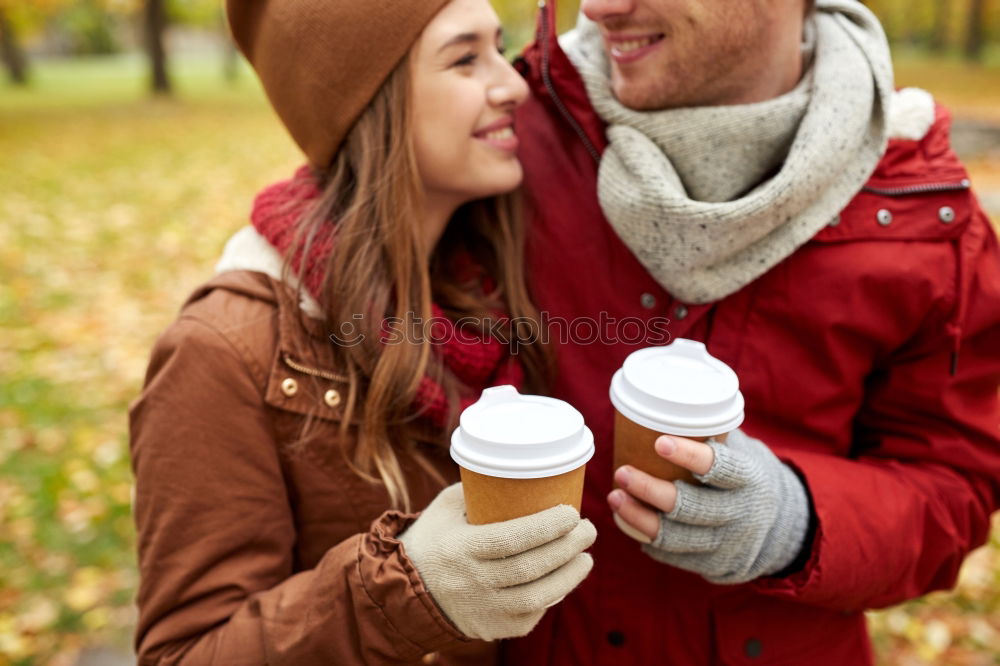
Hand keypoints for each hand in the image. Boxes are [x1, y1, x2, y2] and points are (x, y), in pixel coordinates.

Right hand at [399, 484, 595, 640]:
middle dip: (567, 547)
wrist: (403, 590)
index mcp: (460, 548)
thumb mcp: (446, 507)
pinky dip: (552, 597)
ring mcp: (483, 609)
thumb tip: (523, 471)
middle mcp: (472, 582)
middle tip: (588, 529)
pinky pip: (530, 615)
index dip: (546, 527)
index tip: (571, 512)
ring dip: (569, 576)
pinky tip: (564, 579)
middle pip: (530, 567)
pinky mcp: (491, 629)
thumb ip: (480, 490)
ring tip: (585, 557)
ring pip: (536, 596)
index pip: (510, 539)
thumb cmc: (432, 538)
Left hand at [608, 429, 810, 583]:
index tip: (659, 442)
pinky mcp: (715, 565)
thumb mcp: (744, 452)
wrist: (782, 527)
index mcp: (750, 479)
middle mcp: (741, 514)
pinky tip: (627, 520)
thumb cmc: (746, 476)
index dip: (690, 456)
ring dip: (639, 517)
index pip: (720, 468)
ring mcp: (728, 543)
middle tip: (621, 473)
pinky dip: (648, 539)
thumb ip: (713, 434)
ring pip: (677, 535)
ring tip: (615, 497)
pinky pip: (675, 555)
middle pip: (690, 506)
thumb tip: (664, 404)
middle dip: (650, 490)